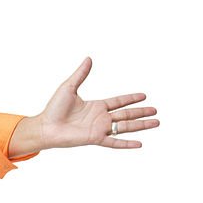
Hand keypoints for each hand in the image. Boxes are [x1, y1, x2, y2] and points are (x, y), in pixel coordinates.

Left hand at [39, 56, 159, 149]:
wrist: (45, 126)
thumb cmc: (54, 109)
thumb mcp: (69, 87)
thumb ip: (81, 74)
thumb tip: (88, 58)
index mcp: (96, 106)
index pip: (118, 102)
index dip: (131, 98)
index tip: (144, 96)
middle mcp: (100, 118)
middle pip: (126, 115)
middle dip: (141, 113)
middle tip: (156, 111)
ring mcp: (99, 129)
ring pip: (125, 127)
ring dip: (141, 125)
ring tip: (156, 123)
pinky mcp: (95, 138)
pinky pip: (114, 142)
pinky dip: (127, 143)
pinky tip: (140, 143)